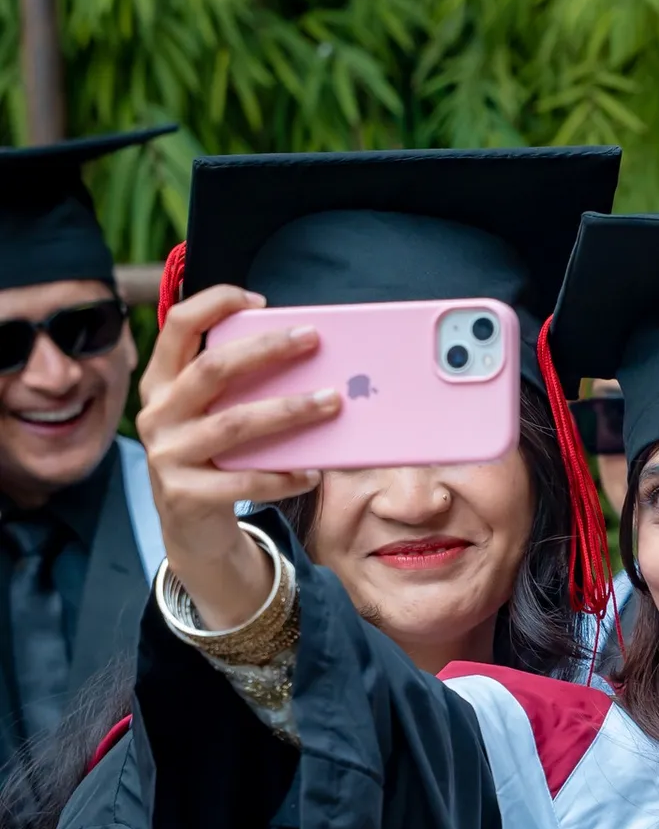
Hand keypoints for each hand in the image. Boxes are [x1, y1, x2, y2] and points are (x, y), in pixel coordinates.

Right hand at [135, 285, 334, 628]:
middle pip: (212, 369)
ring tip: (332, 402)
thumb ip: (242, 389)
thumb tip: (312, 360)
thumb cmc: (218, 459)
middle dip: (265, 350)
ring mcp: (167, 454)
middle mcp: (157, 413)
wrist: (192, 530)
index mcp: (162, 383)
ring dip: (288, 411)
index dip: (214, 304)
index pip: (178, 327)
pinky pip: (242, 482)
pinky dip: (283, 476)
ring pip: (234, 425)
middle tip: (312, 339)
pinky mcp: (184, 494)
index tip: (259, 298)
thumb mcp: (217, 417)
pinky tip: (313, 473)